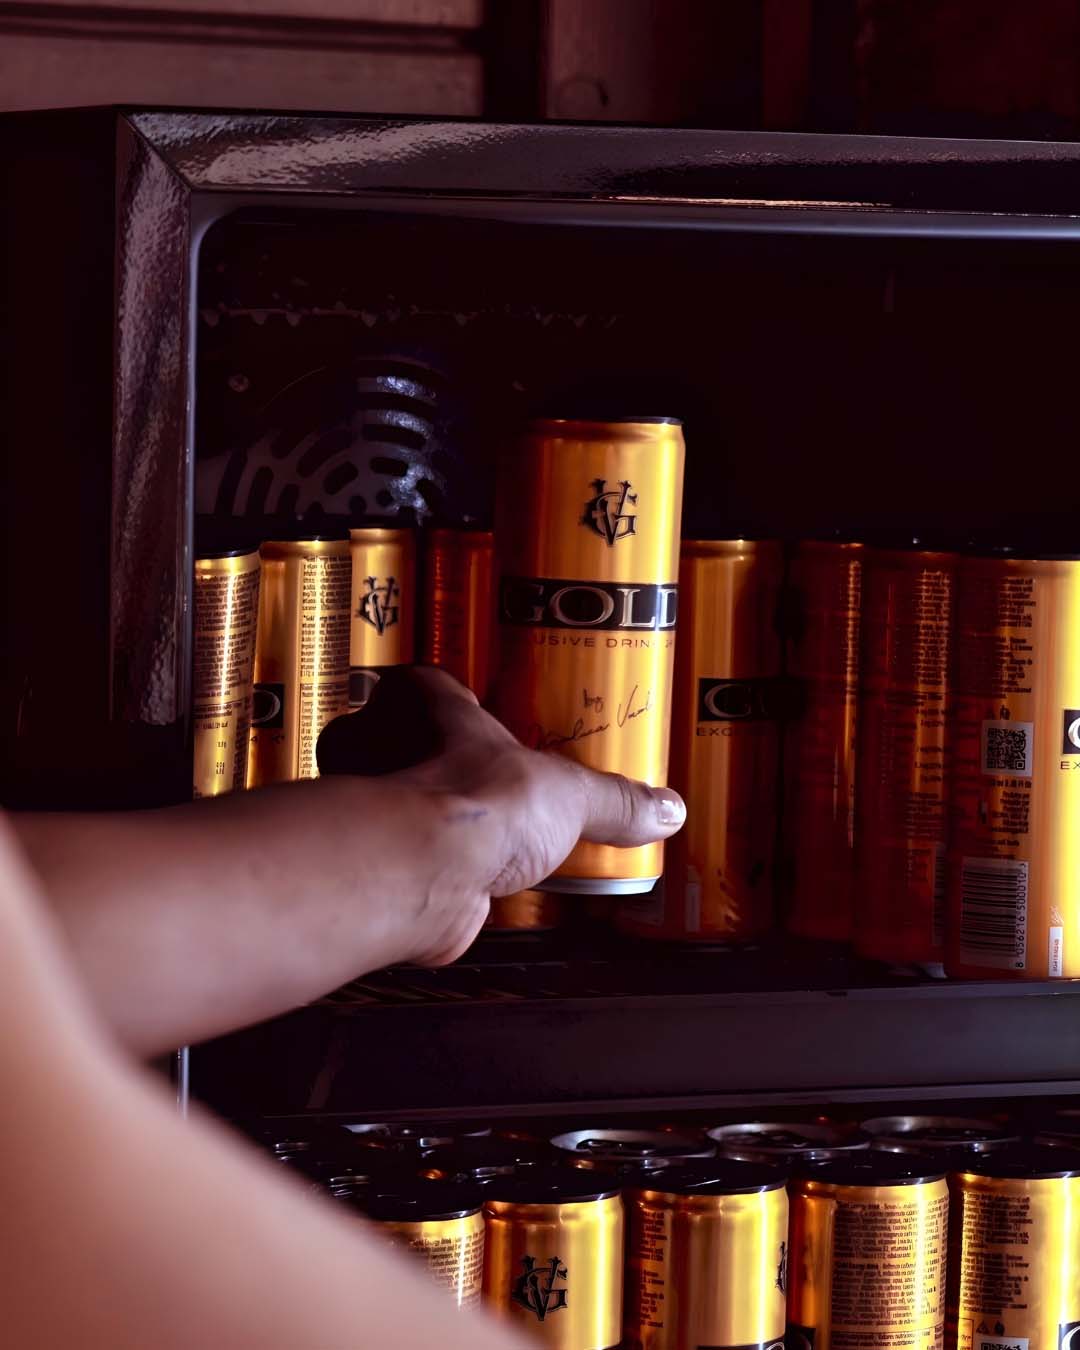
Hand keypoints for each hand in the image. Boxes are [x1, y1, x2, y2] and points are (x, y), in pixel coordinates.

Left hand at [317, 666, 684, 964]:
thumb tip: (664, 809)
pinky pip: (388, 857)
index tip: (473, 713)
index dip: (447, 701)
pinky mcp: (366, 860)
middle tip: (468, 781)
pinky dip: (411, 869)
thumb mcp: (569, 794)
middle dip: (425, 762)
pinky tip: (442, 882)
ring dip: (413, 819)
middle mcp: (375, 743)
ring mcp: (361, 802)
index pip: (424, 685)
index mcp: (421, 701)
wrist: (420, 871)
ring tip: (459, 836)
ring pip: (382, 800)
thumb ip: (614, 801)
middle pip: (391, 741)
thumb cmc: (471, 801)